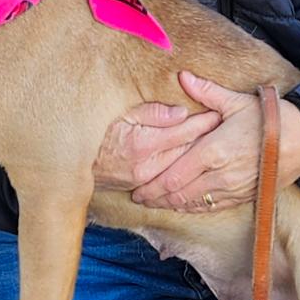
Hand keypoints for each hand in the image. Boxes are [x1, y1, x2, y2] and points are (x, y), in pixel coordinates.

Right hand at [93, 98, 220, 192]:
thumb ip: (151, 113)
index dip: (202, 122)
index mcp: (142, 144)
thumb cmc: (96, 130)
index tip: (219, 114)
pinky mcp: (139, 186)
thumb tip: (179, 112)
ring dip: (198, 155)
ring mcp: (143, 180)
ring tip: (217, 143)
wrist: (73, 161)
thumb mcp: (121, 113)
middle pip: (186, 151)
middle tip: (225, 127)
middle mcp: (146, 166)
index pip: (182, 131)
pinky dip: (184, 170)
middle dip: (206, 138)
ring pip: (180, 167)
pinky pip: (169, 178)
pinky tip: (197, 164)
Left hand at [129, 71, 299, 212]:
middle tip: (138, 198)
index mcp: (214, 151)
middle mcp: (220, 175)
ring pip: (194, 204)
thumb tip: (182, 76)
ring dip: (172, 205)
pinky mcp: (244, 197)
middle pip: (178, 194)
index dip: (153, 185)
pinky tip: (183, 206)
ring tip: (155, 203)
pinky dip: (194, 208)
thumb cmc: (270, 118)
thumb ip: (206, 92)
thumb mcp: (237, 102)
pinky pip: (212, 208)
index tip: (137, 187)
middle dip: (156, 198)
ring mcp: (233, 189)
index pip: (173, 175)